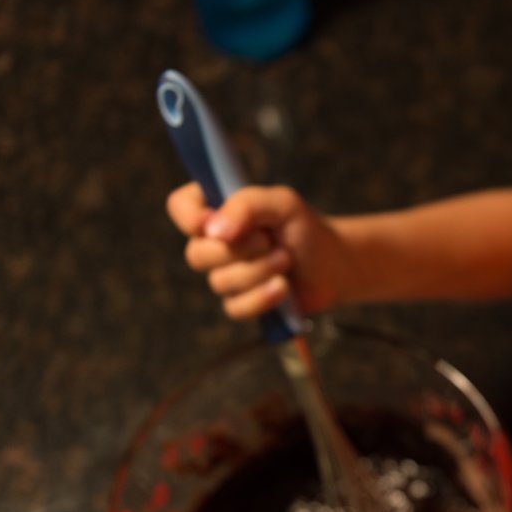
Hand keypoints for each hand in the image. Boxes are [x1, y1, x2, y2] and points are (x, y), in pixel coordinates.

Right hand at [167, 182, 359, 319]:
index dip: (190, 217)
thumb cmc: (303, 229)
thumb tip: (214, 231)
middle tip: (270, 241)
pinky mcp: (240, 302)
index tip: (213, 223)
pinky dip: (263, 298)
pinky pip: (235, 308)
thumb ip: (247, 205)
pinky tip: (284, 288)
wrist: (331, 266)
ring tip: (286, 260)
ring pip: (219, 282)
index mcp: (216, 208)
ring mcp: (224, 275)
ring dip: (259, 271)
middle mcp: (213, 242)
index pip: (180, 207)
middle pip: (196, 254)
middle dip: (239, 251)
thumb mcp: (281, 204)